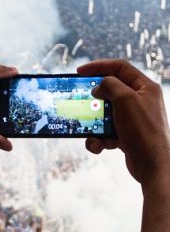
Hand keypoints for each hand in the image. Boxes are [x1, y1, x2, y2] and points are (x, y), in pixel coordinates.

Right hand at [77, 60, 169, 189]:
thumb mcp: (125, 99)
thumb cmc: (142, 130)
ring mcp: (133, 119)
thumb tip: (98, 87)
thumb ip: (109, 86)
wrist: (152, 165)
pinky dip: (99, 139)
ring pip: (105, 115)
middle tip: (81, 103)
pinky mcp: (126, 135)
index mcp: (145, 87)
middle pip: (110, 92)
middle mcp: (140, 101)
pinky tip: (100, 146)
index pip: (119, 68)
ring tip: (92, 134)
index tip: (79, 72)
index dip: (98, 66)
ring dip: (94, 125)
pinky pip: (106, 132)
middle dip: (94, 101)